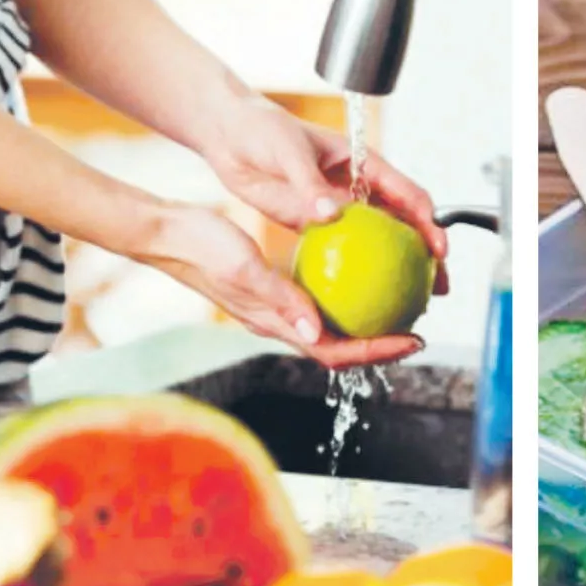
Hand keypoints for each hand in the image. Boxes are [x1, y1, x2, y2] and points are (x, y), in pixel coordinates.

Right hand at [137, 204, 422, 367]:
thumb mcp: (244, 268)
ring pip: (332, 326)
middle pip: (341, 347)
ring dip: (367, 323)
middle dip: (381, 345)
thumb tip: (316, 333)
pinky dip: (347, 294)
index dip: (377, 352)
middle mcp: (279, 323)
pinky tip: (365, 272)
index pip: (335, 352)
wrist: (168, 232)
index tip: (413, 341)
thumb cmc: (201, 246)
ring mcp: (276, 308)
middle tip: (417, 329)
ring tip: (400, 306)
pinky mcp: (274, 290)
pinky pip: (319, 299)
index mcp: (274, 324)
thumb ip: (281, 299)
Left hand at [197, 94, 449, 293]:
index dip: (431, 223)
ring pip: (379, 243)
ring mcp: (339, 207)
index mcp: (364, 164)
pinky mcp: (314, 222)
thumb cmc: (263, 131)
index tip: (439, 250)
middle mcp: (358, 187)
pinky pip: (342, 251)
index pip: (410, 196)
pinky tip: (357, 300)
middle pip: (405, 226)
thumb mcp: (289, 153)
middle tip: (437, 288)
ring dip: (396, 271)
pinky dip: (355, 273)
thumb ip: (310, 184)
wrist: (229, 135)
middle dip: (426, 257)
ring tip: (410, 304)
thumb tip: (332, 214)